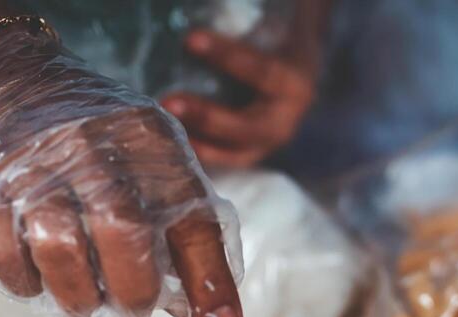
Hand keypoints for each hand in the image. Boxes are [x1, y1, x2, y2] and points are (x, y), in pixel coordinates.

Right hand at [0, 28, 242, 316]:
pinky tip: (38, 282)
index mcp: (153, 146)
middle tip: (130, 313)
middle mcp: (97, 149)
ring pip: (59, 247)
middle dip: (133, 292)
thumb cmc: (98, 144)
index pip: (194, 220)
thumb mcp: (153, 165)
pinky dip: (25, 284)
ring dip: (77, 298)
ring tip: (83, 311)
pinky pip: (4, 252)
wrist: (13, 82)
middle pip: (124, 233)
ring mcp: (37, 164)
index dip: (210, 281)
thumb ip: (181, 234)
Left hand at [160, 23, 323, 168]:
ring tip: (162, 128)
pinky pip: (225, 160)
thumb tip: (214, 5)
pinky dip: (199, 153)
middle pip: (247, 125)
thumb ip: (249, 17)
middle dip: (206, 115)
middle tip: (167, 102)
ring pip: (235, 150)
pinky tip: (171, 144)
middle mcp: (287, 119)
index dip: (227, 56)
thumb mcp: (271, 30)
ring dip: (197, 139)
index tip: (190, 40)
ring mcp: (270, 142)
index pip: (262, 70)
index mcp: (295, 82)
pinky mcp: (252, 153)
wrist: (294, 77)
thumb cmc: (276, 43)